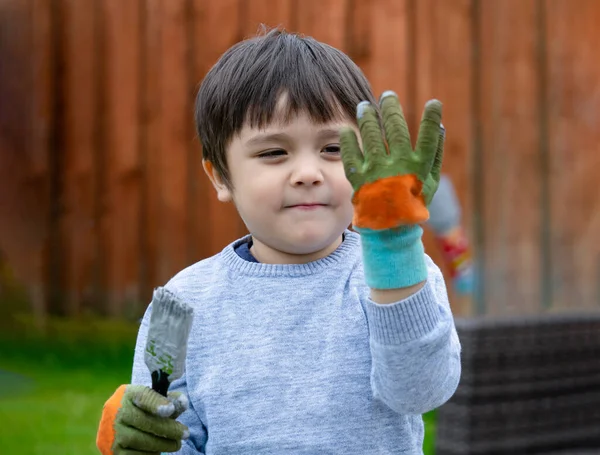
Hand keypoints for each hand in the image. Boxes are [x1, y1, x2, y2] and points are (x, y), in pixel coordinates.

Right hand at [97, 384, 188, 454]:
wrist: (117, 426)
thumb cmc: (143, 410)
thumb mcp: (154, 400)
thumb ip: (170, 401)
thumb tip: (183, 402)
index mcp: (129, 394)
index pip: (143, 396)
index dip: (156, 403)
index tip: (170, 410)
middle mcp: (117, 412)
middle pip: (145, 421)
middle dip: (168, 429)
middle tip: (185, 433)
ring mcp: (114, 432)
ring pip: (140, 440)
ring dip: (162, 444)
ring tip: (176, 444)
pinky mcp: (114, 450)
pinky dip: (151, 454)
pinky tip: (160, 450)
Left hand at [340, 91, 444, 229]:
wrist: (388, 228)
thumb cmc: (413, 202)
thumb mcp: (430, 181)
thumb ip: (435, 153)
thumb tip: (440, 126)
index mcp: (418, 168)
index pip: (428, 138)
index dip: (432, 119)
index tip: (433, 103)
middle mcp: (398, 168)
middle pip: (396, 130)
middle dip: (392, 109)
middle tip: (388, 96)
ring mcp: (377, 172)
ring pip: (371, 137)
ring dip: (368, 118)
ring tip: (365, 106)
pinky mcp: (358, 179)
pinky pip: (351, 155)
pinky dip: (348, 141)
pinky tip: (347, 130)